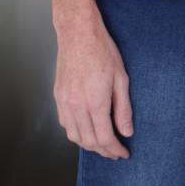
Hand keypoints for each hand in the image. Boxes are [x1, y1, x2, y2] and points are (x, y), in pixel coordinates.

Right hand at [53, 9, 132, 158]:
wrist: (78, 33)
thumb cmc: (101, 50)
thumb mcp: (121, 78)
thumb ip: (123, 108)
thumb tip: (126, 131)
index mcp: (94, 101)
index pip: (104, 138)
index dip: (115, 149)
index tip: (123, 152)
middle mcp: (76, 105)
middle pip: (89, 141)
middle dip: (104, 150)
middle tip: (115, 152)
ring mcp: (64, 101)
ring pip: (74, 136)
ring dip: (89, 144)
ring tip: (103, 144)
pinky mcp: (58, 96)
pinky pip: (65, 123)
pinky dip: (76, 132)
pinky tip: (87, 129)